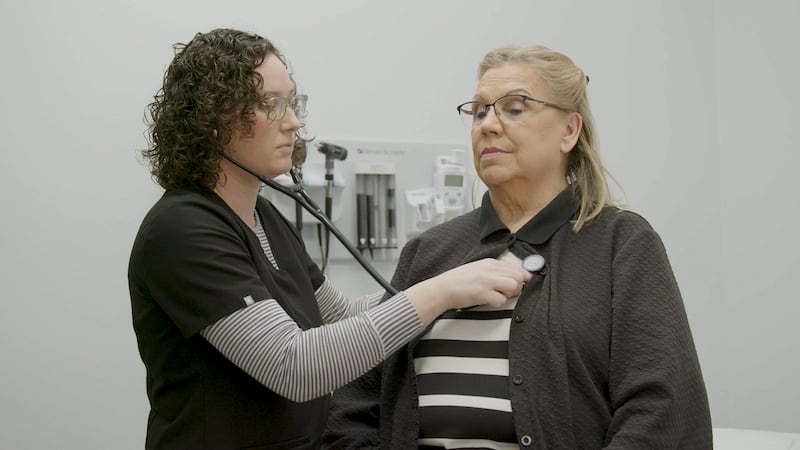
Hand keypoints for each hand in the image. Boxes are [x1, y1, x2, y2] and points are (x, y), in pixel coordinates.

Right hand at [405, 258, 530, 324]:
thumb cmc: (459, 281)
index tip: (518, 285)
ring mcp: (486, 280)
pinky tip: (488, 301)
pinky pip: (501, 300)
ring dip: (509, 295)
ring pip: (514, 286)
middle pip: (518, 277)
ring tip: (497, 296)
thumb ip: (495, 272)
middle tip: (506, 293)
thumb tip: (515, 278)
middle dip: (517, 287)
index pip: (517, 268)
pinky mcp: (482, 293)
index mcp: (490, 263)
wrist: (442, 289)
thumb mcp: (478, 269)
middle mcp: (490, 269)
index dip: (521, 278)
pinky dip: (497, 303)